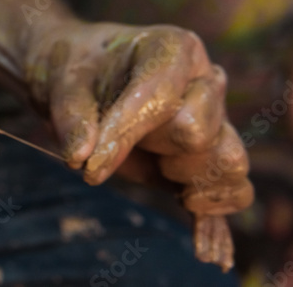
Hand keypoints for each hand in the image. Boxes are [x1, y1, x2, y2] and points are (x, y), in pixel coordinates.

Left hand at [23, 19, 253, 270]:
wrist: (79, 77)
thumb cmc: (73, 69)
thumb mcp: (59, 83)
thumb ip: (71, 117)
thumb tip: (80, 158)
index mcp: (173, 49)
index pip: (161, 101)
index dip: (124, 136)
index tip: (87, 165)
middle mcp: (204, 81)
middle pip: (199, 134)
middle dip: (155, 150)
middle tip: (118, 144)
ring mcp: (212, 118)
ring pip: (228, 163)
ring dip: (189, 179)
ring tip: (159, 172)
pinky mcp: (206, 153)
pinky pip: (232, 188)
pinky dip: (217, 215)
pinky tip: (203, 241)